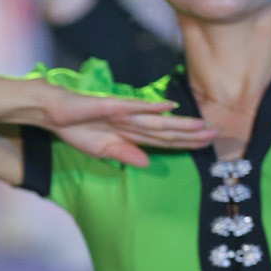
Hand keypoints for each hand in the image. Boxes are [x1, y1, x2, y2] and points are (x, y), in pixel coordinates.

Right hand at [41, 87, 217, 165]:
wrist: (52, 112)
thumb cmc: (75, 128)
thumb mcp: (101, 149)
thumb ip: (124, 154)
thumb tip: (147, 164)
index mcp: (131, 134)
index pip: (165, 140)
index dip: (186, 143)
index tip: (208, 144)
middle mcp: (133, 122)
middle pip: (167, 131)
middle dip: (192, 134)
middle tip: (218, 133)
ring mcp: (123, 113)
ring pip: (157, 121)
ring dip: (180, 123)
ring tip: (202, 125)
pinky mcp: (110, 106)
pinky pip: (133, 107)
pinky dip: (151, 107)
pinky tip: (169, 106)